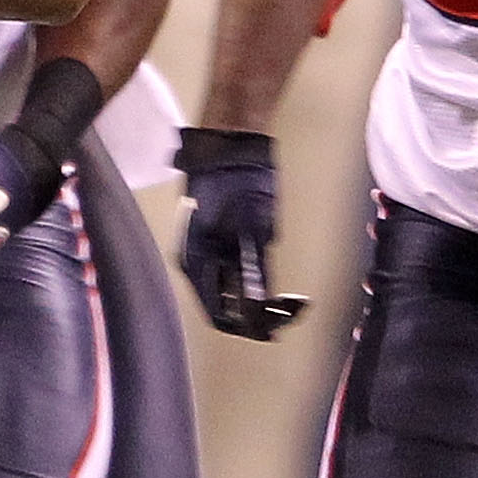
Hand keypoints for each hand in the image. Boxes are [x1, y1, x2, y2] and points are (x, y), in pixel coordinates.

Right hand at [175, 126, 303, 339]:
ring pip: (229, 290)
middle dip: (251, 316)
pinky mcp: (221, 240)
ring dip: (253, 301)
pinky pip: (235, 272)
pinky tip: (272, 291)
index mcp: (194, 260)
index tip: (268, 331)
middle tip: (280, 322)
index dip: (243, 324)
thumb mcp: (253, 227)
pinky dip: (252, 283)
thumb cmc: (234, 181)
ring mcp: (208, 250)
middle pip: (222, 303)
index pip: (215, 310)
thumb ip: (256, 265)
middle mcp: (197, 260)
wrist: (226, 147)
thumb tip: (263, 299)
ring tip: (283, 309)